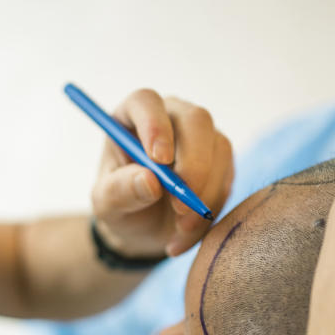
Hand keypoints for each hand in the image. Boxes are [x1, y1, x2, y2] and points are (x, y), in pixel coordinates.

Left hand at [91, 89, 233, 257]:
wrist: (143, 227)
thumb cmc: (120, 205)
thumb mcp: (107, 204)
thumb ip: (121, 190)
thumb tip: (150, 181)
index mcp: (132, 116)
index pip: (146, 101)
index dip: (155, 125)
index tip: (159, 160)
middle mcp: (170, 117)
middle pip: (195, 119)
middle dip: (194, 163)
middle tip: (181, 206)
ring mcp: (200, 136)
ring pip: (219, 149)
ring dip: (205, 194)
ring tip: (179, 229)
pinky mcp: (221, 159)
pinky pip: (227, 177)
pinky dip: (212, 208)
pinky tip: (186, 232)